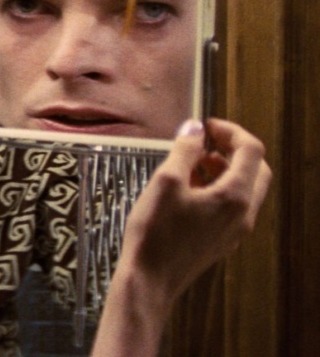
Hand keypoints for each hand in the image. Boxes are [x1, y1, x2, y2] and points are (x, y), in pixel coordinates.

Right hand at [120, 117, 270, 306]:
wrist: (150, 280)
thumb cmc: (155, 234)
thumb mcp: (166, 182)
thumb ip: (184, 151)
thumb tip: (195, 129)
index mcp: (235, 196)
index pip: (250, 150)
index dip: (230, 131)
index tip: (206, 126)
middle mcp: (243, 213)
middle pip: (256, 169)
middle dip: (233, 149)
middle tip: (205, 141)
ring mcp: (235, 230)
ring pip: (245, 188)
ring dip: (225, 168)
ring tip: (192, 163)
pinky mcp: (223, 240)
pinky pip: (232, 206)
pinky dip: (219, 188)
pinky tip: (189, 189)